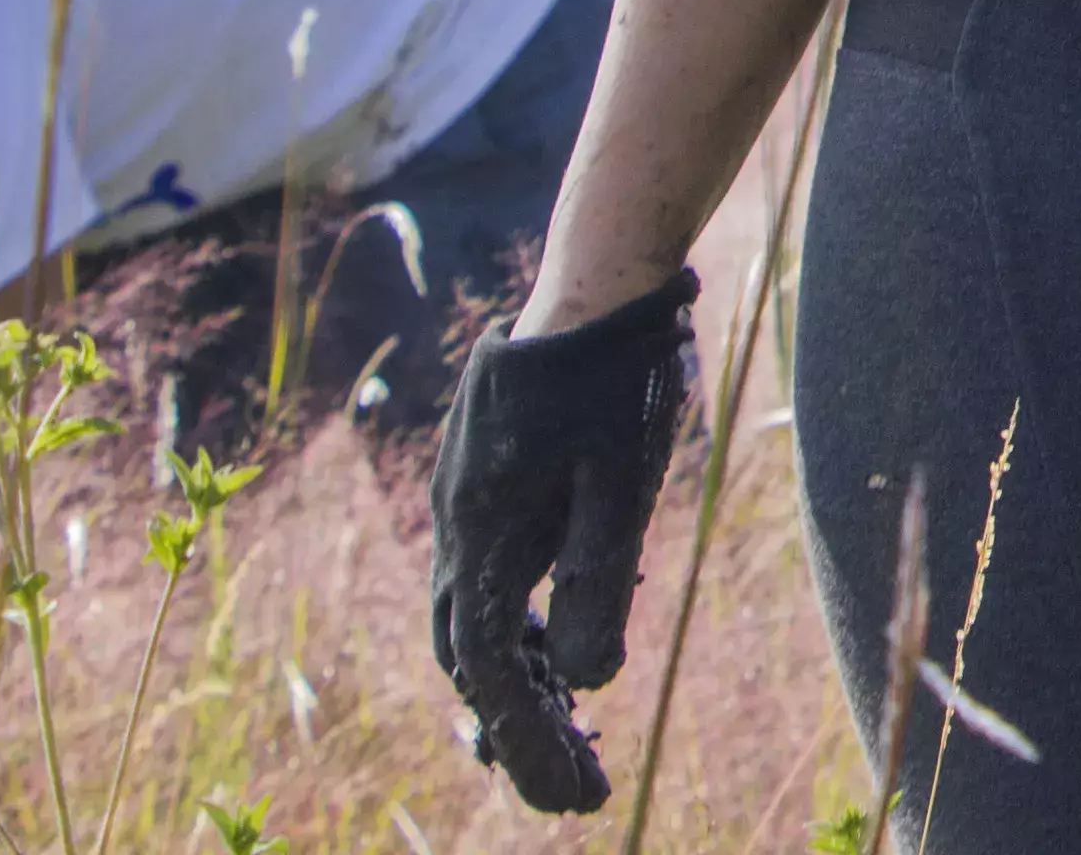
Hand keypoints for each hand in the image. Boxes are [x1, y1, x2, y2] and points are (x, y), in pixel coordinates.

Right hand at [430, 266, 697, 813]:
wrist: (599, 281)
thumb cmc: (615, 378)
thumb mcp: (621, 483)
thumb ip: (598, 580)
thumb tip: (584, 686)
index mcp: (483, 534)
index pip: (491, 670)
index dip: (529, 742)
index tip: (577, 798)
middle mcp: (460, 527)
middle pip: (472, 659)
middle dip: (518, 732)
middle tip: (574, 791)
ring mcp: (468, 506)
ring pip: (476, 624)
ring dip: (516, 687)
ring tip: (570, 746)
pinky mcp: (490, 489)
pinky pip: (493, 582)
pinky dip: (521, 633)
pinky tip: (563, 658)